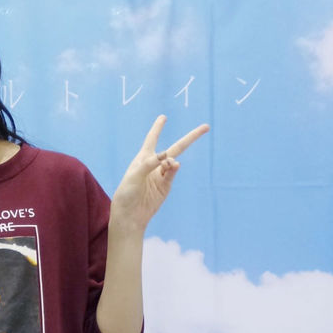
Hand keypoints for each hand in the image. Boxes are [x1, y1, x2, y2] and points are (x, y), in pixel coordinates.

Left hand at [109, 116, 208, 233]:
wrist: (130, 215)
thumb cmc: (126, 193)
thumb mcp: (134, 176)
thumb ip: (149, 164)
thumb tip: (166, 157)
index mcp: (143, 158)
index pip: (152, 139)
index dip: (158, 128)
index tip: (163, 117)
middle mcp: (154, 165)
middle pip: (175, 148)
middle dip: (190, 138)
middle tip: (206, 127)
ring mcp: (162, 176)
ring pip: (174, 162)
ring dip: (172, 161)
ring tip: (169, 163)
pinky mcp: (166, 187)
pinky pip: (172, 175)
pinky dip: (174, 169)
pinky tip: (172, 165)